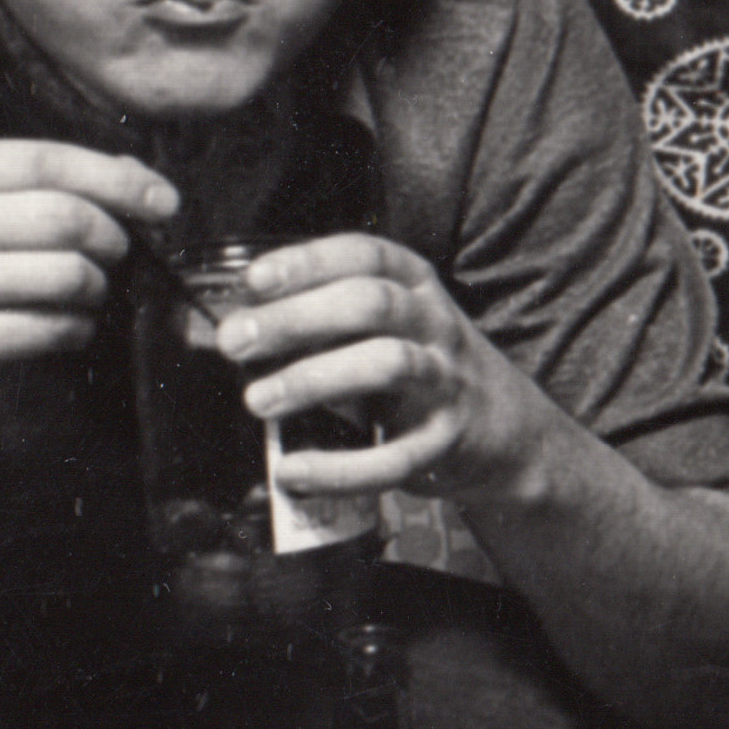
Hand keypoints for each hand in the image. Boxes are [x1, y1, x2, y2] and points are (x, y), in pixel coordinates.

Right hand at [0, 138, 181, 464]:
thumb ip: (43, 186)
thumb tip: (139, 178)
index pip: (44, 161)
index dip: (116, 179)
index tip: (164, 200)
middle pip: (62, 216)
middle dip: (114, 235)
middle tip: (125, 251)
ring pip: (64, 273)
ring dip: (99, 286)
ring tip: (93, 291)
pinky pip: (50, 327)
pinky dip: (78, 328)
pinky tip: (71, 326)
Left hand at [185, 235, 560, 514]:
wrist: (506, 428)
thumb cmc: (417, 367)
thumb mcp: (385, 328)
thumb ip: (319, 323)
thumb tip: (222, 328)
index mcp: (414, 287)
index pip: (365, 256)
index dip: (309, 262)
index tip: (254, 280)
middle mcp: (434, 324)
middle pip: (371, 305)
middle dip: (297, 318)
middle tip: (234, 341)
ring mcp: (446, 381)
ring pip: (387, 364)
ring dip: (315, 379)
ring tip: (257, 400)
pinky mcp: (446, 441)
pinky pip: (395, 456)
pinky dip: (341, 468)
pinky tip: (293, 472)